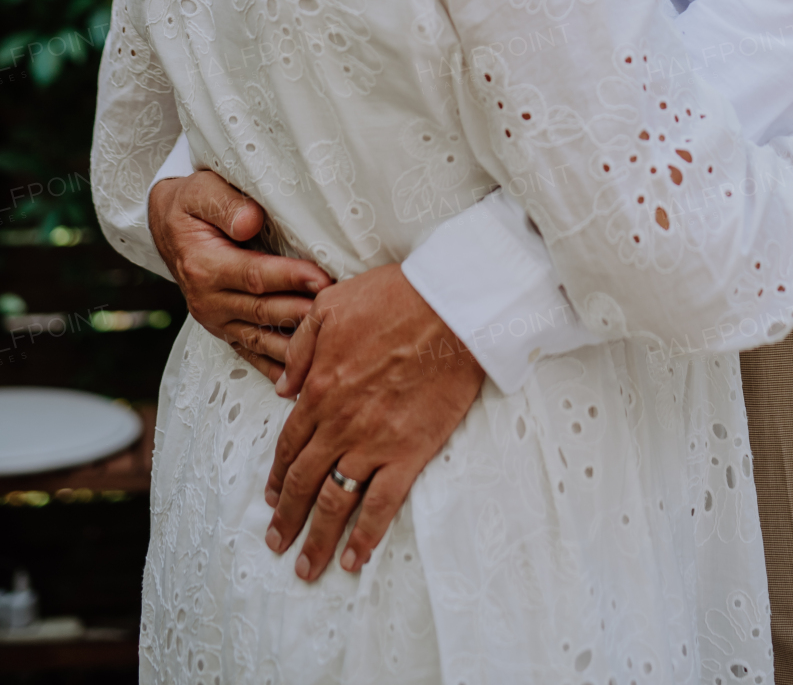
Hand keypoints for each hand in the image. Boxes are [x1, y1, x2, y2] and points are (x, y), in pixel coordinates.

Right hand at [148, 171, 331, 381]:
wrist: (168, 225)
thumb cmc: (192, 204)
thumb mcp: (202, 191)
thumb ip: (227, 205)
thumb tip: (251, 222)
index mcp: (205, 266)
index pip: (255, 276)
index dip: (290, 278)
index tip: (323, 279)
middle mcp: (208, 300)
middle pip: (264, 311)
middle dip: (303, 312)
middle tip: (339, 312)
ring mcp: (216, 319)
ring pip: (261, 337)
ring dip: (294, 344)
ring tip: (328, 346)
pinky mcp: (224, 329)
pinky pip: (250, 352)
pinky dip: (273, 366)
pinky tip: (298, 379)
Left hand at [264, 265, 484, 582]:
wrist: (450, 306)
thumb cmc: (394, 297)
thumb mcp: (330, 305)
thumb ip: (300, 347)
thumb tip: (282, 387)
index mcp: (318, 388)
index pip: (289, 444)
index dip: (277, 476)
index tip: (271, 499)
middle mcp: (339, 423)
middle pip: (304, 481)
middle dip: (287, 519)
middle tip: (277, 545)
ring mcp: (373, 442)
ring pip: (335, 502)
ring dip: (317, 538)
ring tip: (307, 567)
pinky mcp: (409, 452)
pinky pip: (381, 504)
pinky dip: (365, 536)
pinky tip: (354, 560)